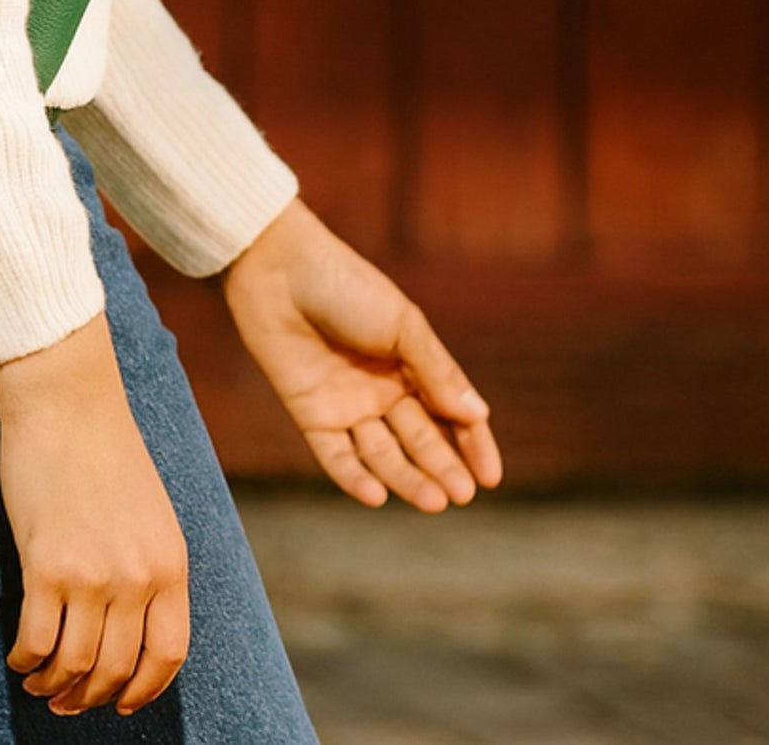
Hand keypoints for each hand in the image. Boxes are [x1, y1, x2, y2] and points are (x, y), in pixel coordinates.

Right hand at [0, 310, 191, 716]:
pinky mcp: (47, 565)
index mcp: (171, 563)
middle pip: (117, 668)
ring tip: (38, 684)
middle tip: (67, 702)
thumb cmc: (102, 447)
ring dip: (54, 685)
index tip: (122, 703)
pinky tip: (18, 658)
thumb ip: (146, 563)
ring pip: (76, 663)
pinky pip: (37, 638)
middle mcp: (138, 577)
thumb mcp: (148, 511)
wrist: (66, 400)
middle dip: (90, 696)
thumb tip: (126, 625)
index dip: (143, 689)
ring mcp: (93, 575)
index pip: (167, 655)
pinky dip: (26, 660)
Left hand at [218, 198, 503, 509]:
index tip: (490, 478)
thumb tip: (478, 415)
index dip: (473, 445)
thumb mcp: (401, 324)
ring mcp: (347, 404)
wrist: (278, 268)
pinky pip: (335, 455)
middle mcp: (382, 391)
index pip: (451, 414)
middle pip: (419, 440)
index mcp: (411, 365)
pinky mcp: (310, 413)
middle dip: (442, 468)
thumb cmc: (345, 286)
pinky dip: (354, 478)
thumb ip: (437, 371)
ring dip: (407, 479)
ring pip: (383, 454)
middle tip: (461, 495)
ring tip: (432, 500)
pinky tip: (377, 496)